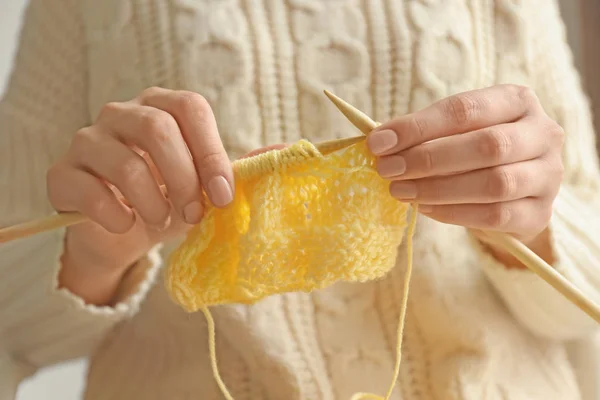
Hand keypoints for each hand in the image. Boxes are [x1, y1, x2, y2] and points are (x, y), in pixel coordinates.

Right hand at [47, 87, 232, 303]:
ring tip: (161, 220)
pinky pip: (88, 190)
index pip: (190, 107)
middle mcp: (121, 114)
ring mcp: (87, 140)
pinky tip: (126, 225)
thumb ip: (240, 169)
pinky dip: (116, 216)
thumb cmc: (170, 201)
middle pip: (158, 130)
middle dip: (184, 180)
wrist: (124, 232)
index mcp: (161, 108)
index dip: (211, 152)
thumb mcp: (207, 187)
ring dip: (153, 203)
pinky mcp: (62, 173)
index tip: (223, 196)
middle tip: (193, 215)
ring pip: (125, 164)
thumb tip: (285, 152)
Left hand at [368, 84, 564, 244]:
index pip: (465, 109)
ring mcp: (548, 175)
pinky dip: (454, 212)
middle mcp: (543, 134)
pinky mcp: (541, 213)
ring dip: (438, 188)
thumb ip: (423, 132)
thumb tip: (379, 141)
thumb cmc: (475, 152)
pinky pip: (496, 215)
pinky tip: (425, 208)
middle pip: (487, 145)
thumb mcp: (455, 131)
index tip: (379, 142)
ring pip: (495, 183)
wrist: (513, 193)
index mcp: (518, 101)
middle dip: (428, 158)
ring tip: (401, 191)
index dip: (418, 126)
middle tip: (388, 170)